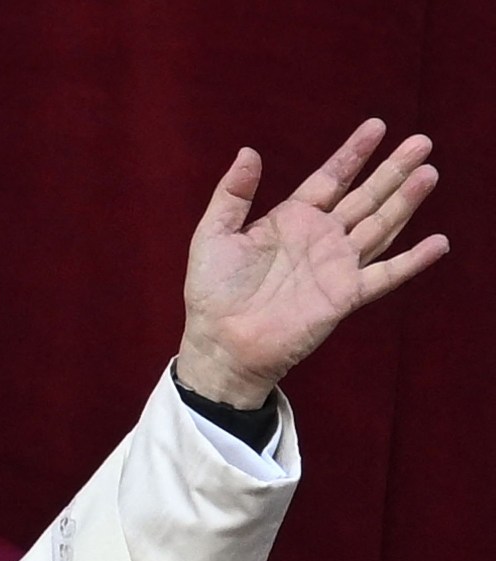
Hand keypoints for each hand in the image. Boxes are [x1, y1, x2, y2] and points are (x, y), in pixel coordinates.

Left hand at [177, 119, 448, 407]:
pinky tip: (439, 242)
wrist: (220, 343)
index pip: (331, 178)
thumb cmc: (212, 292)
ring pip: (380, 226)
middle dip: (392, 169)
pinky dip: (413, 261)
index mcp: (291, 220)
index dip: (353, 153)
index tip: (377, 126)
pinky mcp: (345, 296)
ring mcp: (336, 266)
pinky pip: (386, 275)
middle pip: (365, 196)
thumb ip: (232, 194)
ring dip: (406, 201)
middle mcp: (320, 238)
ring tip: (429, 173)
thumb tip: (248, 151)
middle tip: (421, 141)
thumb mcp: (214, 234)